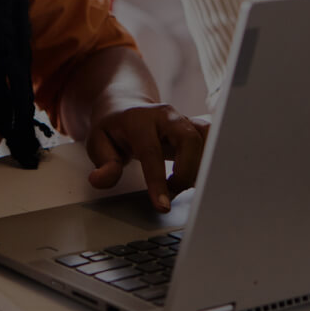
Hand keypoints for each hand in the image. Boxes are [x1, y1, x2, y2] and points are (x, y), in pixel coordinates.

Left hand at [86, 101, 208, 212]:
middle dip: (187, 171)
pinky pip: (212, 139)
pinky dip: (211, 159)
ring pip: (206, 138)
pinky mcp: (195, 126)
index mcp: (139, 120)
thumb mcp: (97, 143)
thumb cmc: (113, 128)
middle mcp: (166, 115)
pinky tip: (200, 175)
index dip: (158, 181)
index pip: (152, 152)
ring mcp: (183, 118)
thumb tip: (101, 180)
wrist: (126, 105)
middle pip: (189, 139)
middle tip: (175, 191)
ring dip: (201, 166)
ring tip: (187, 185)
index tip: (163, 205)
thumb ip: (103, 163)